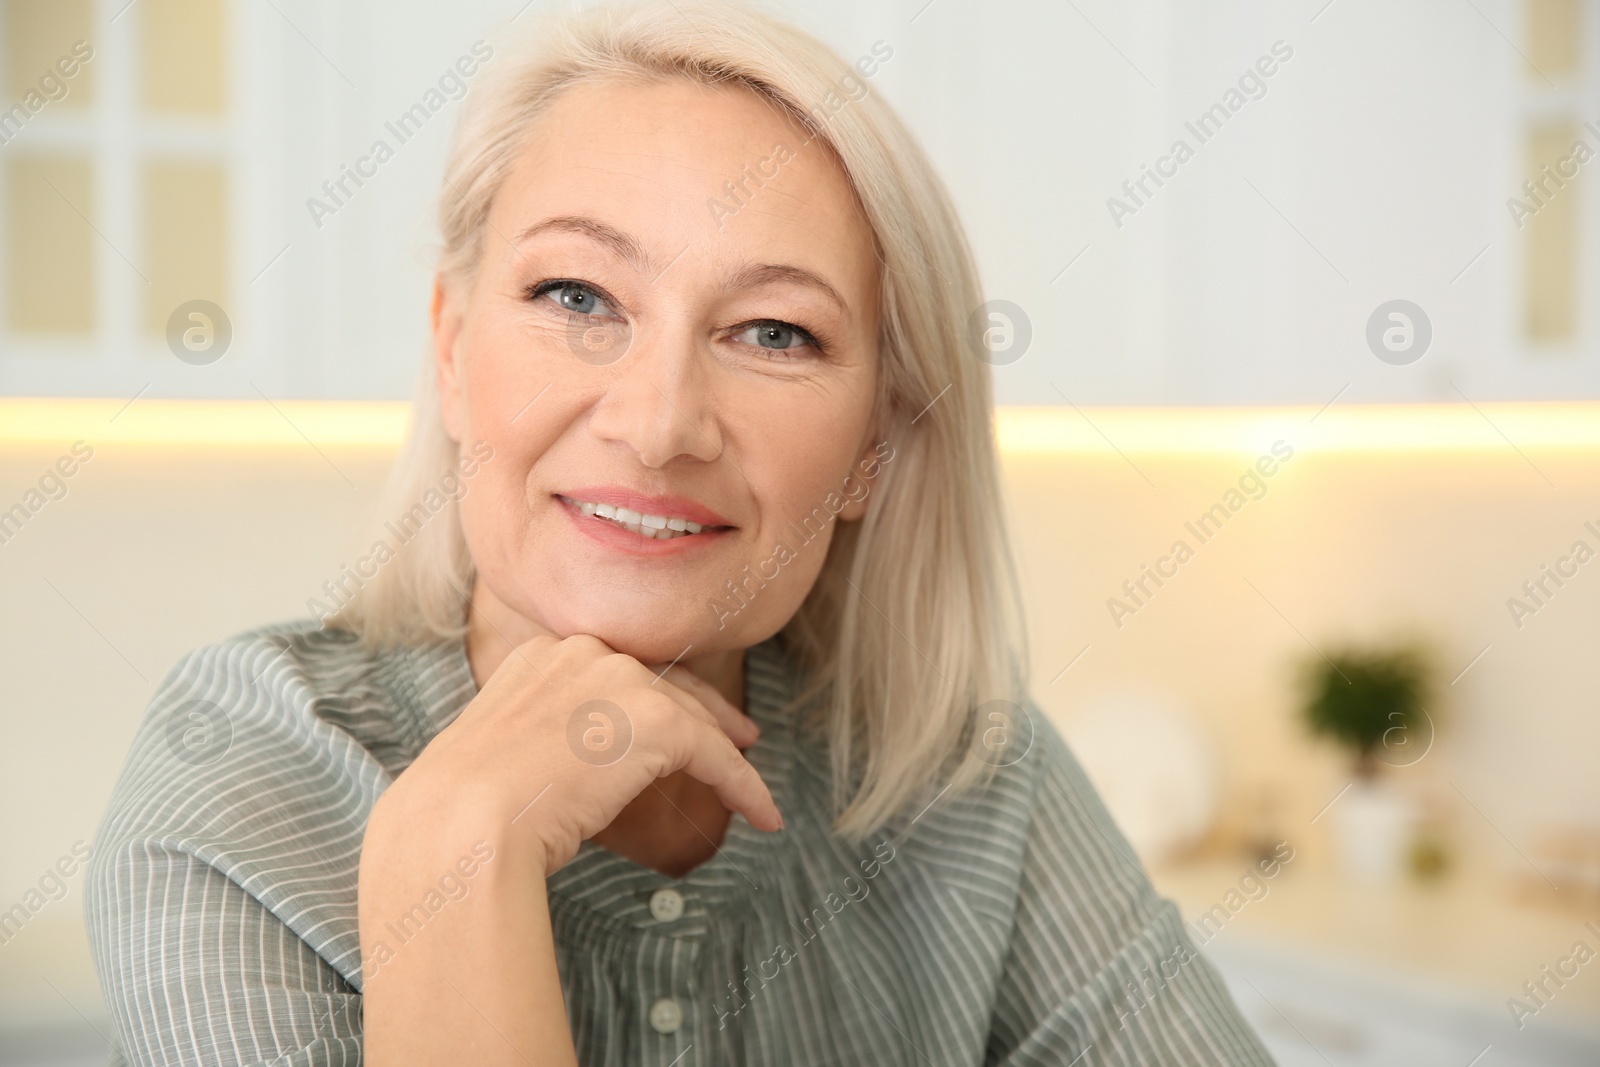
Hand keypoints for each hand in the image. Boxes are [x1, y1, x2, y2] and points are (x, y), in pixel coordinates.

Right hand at [370, 628, 780, 876]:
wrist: (463, 824)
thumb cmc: (464, 813)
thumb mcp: (503, 757)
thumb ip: (546, 742)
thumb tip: (579, 770)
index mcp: (542, 655)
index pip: (619, 671)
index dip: (659, 696)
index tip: (680, 717)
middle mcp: (583, 652)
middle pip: (666, 683)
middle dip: (707, 712)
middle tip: (740, 737)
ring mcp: (620, 679)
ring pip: (693, 718)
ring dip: (728, 757)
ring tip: (754, 788)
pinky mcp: (656, 721)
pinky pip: (716, 756)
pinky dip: (744, 786)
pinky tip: (763, 815)